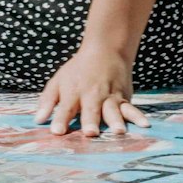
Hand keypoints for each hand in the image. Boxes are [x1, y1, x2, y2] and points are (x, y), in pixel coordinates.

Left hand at [33, 44, 151, 136]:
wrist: (105, 49)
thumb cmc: (78, 70)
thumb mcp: (58, 81)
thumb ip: (48, 101)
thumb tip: (38, 120)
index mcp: (74, 92)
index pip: (66, 107)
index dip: (61, 119)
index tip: (57, 132)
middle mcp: (92, 95)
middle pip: (91, 109)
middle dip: (90, 121)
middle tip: (90, 133)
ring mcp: (110, 97)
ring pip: (113, 110)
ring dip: (115, 120)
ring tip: (118, 132)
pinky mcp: (124, 98)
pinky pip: (131, 108)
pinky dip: (138, 116)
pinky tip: (145, 125)